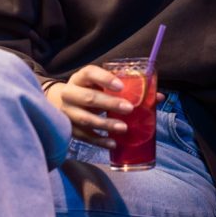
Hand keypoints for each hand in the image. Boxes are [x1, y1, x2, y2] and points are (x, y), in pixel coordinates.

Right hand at [44, 65, 161, 148]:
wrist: (57, 103)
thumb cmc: (88, 90)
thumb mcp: (101, 84)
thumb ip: (127, 88)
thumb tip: (158, 97)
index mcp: (80, 78)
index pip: (90, 73)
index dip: (105, 78)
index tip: (121, 86)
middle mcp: (70, 93)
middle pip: (88, 98)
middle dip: (109, 103)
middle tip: (129, 108)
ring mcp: (67, 112)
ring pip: (85, 119)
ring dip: (105, 124)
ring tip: (123, 128)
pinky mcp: (68, 128)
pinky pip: (83, 136)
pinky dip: (99, 141)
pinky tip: (113, 143)